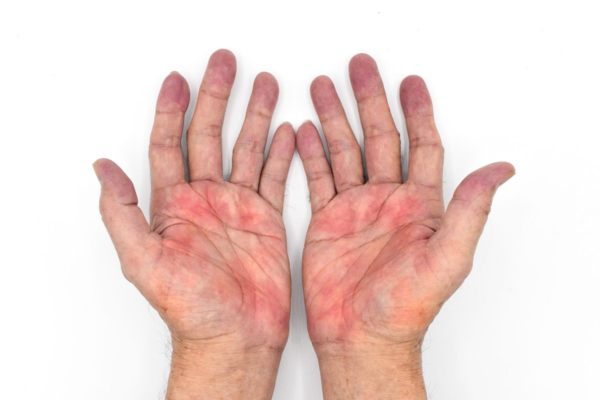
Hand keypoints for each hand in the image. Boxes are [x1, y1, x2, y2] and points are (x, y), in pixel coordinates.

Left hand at [94, 50, 294, 398]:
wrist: (233, 335)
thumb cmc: (189, 306)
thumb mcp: (143, 260)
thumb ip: (123, 212)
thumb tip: (102, 168)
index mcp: (173, 203)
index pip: (169, 143)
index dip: (171, 109)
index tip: (177, 79)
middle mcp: (205, 198)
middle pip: (209, 134)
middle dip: (217, 96)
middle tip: (225, 63)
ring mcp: (236, 206)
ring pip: (245, 148)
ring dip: (254, 115)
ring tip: (264, 84)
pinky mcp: (265, 218)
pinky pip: (272, 175)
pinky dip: (280, 151)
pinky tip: (284, 130)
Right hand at [297, 54, 513, 397]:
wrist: (363, 336)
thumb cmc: (406, 306)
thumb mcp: (447, 257)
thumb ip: (469, 210)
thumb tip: (501, 170)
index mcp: (419, 205)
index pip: (422, 146)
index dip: (418, 112)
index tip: (411, 82)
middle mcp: (388, 201)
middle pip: (380, 138)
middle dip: (369, 101)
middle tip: (360, 68)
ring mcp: (356, 209)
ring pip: (345, 151)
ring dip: (335, 119)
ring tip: (323, 87)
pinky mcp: (328, 221)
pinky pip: (319, 178)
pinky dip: (311, 153)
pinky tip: (305, 130)